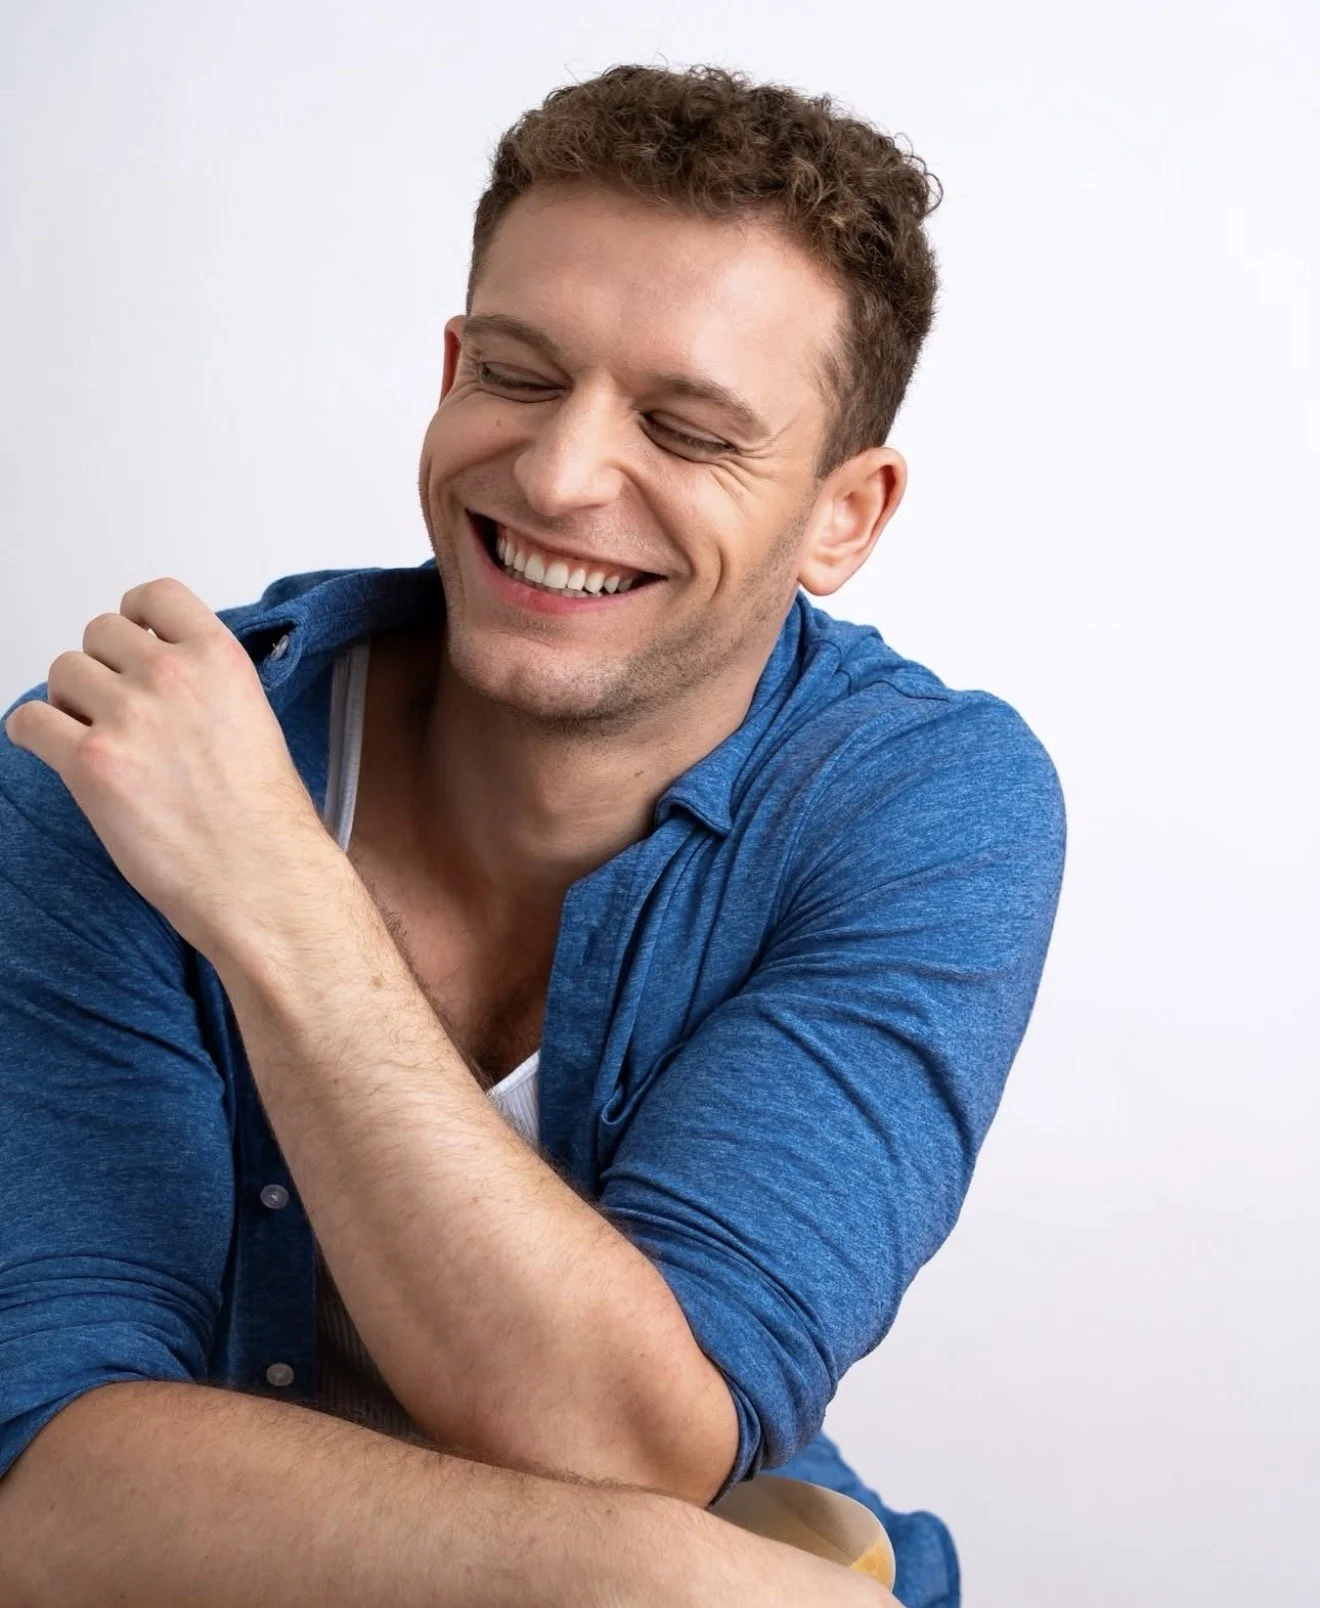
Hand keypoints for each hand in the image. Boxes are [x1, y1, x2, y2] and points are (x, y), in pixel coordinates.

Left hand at [3, 576, 332, 958]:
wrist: (260, 876)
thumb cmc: (265, 819)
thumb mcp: (254, 720)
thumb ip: (206, 686)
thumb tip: (161, 681)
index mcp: (220, 659)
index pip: (156, 595)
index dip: (136, 616)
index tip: (134, 640)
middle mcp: (172, 676)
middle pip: (99, 632)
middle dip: (102, 667)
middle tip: (115, 708)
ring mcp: (128, 716)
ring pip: (62, 672)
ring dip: (69, 701)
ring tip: (96, 738)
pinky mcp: (91, 762)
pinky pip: (29, 722)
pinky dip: (34, 735)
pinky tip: (58, 754)